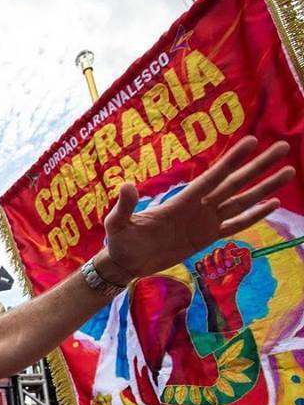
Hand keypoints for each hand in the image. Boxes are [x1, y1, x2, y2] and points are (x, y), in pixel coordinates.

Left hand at [98, 136, 292, 282]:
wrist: (125, 263)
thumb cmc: (120, 241)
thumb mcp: (118, 223)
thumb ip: (125, 205)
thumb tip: (127, 185)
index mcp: (181, 201)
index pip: (213, 177)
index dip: (232, 161)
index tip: (252, 141)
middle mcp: (198, 208)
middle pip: (234, 184)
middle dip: (258, 167)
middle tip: (283, 147)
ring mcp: (205, 221)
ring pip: (242, 201)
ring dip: (264, 188)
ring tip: (288, 171)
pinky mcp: (207, 237)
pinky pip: (236, 225)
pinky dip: (255, 216)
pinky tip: (273, 204)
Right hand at [195, 241, 251, 331]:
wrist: (222, 295)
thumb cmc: (233, 283)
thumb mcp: (244, 269)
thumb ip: (246, 256)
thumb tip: (237, 248)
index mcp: (229, 256)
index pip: (229, 245)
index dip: (229, 253)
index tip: (232, 263)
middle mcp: (218, 258)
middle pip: (217, 250)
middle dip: (221, 261)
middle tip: (224, 271)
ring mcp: (208, 264)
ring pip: (207, 257)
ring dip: (212, 268)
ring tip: (216, 276)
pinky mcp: (200, 270)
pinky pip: (198, 264)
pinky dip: (203, 270)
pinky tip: (207, 277)